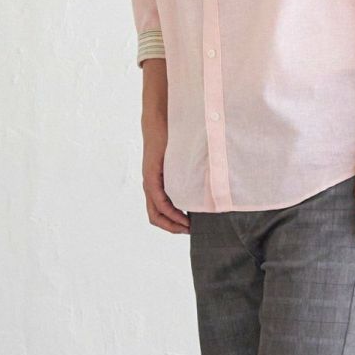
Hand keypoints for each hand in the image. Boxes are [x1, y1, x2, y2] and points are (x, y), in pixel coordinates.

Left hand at [142, 119, 188, 233]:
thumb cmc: (173, 140)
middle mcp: (150, 187)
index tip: (189, 228)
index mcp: (156, 186)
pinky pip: (159, 200)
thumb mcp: (182, 163)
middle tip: (189, 232)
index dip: (173, 224)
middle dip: (173, 228)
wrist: (160, 122)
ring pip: (156, 213)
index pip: (160, 214)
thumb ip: (188, 175)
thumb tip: (205, 184)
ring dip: (171, 223)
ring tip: (187, 227)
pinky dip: (169, 211)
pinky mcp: (151, 176)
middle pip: (156, 218)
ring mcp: (149, 183)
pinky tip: (181, 215)